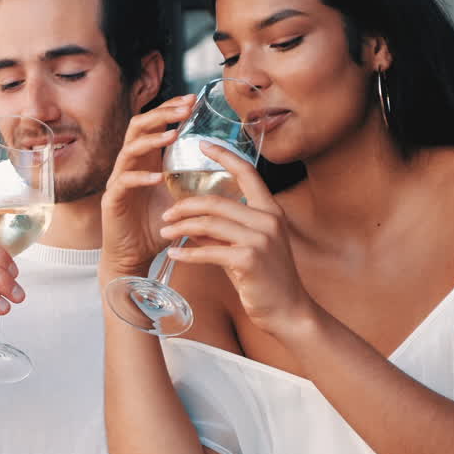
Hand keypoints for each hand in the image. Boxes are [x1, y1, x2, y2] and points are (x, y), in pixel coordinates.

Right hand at [100, 94, 194, 276]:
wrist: (133, 257)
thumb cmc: (156, 228)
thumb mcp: (180, 199)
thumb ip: (192, 181)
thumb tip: (226, 170)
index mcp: (146, 161)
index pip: (154, 124)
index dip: (170, 109)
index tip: (192, 100)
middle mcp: (130, 165)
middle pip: (138, 126)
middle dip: (161, 114)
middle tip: (184, 109)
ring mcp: (118, 181)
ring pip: (129, 149)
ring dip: (152, 140)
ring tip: (172, 136)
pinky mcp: (112, 200)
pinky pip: (123, 181)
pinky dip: (141, 177)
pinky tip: (157, 177)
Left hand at [158, 143, 315, 336]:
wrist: (288, 311)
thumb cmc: (266, 279)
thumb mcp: (248, 247)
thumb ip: (225, 231)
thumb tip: (194, 221)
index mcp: (271, 210)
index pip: (247, 172)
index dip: (224, 155)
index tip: (202, 143)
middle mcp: (268, 219)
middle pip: (216, 201)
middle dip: (185, 206)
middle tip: (166, 214)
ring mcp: (260, 239)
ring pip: (209, 223)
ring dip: (181, 228)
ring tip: (164, 233)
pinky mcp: (248, 259)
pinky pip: (208, 250)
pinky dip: (186, 252)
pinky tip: (173, 253)